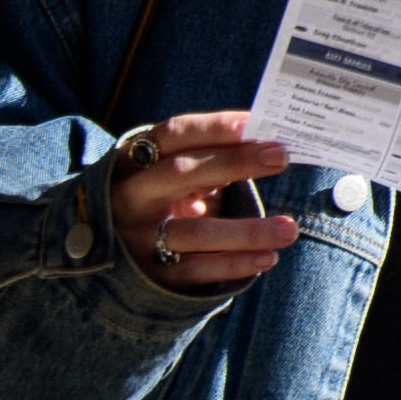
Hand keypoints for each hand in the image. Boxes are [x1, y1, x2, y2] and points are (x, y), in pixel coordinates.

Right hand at [106, 111, 298, 294]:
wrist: (111, 250)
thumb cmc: (159, 198)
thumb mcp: (169, 173)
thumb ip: (208, 158)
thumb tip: (269, 144)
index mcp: (135, 160)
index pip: (175, 134)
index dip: (216, 127)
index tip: (259, 123)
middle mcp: (132, 196)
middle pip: (183, 173)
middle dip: (234, 162)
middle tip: (281, 157)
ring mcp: (140, 237)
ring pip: (196, 232)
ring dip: (247, 231)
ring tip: (289, 228)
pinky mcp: (151, 276)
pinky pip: (198, 270)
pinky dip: (235, 264)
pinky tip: (268, 257)